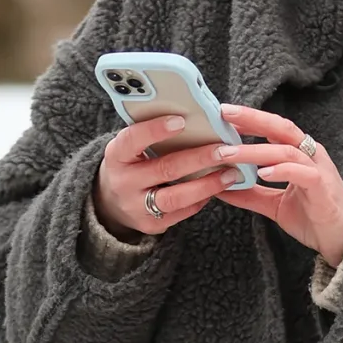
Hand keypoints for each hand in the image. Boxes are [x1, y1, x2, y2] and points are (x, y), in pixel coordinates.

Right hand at [92, 114, 251, 236]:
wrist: (111, 202)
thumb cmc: (130, 164)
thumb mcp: (130, 148)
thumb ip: (151, 136)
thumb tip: (193, 118)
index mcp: (116, 156)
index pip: (133, 140)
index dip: (155, 130)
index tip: (181, 121)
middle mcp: (123, 183)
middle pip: (164, 169)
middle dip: (198, 159)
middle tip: (224, 150)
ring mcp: (136, 207)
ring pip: (176, 197)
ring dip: (207, 185)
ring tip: (230, 174)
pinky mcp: (151, 225)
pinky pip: (181, 213)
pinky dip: (201, 199)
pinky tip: (217, 188)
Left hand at [214, 105, 342, 268]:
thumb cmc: (314, 217)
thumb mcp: (275, 204)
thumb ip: (251, 194)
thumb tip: (220, 188)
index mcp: (299, 154)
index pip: (272, 129)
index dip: (249, 119)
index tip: (223, 115)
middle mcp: (309, 155)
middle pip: (280, 128)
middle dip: (252, 119)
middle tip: (224, 114)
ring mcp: (318, 169)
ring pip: (285, 151)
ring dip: (255, 151)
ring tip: (229, 153)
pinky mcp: (322, 187)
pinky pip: (302, 173)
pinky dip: (281, 170)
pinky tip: (262, 173)